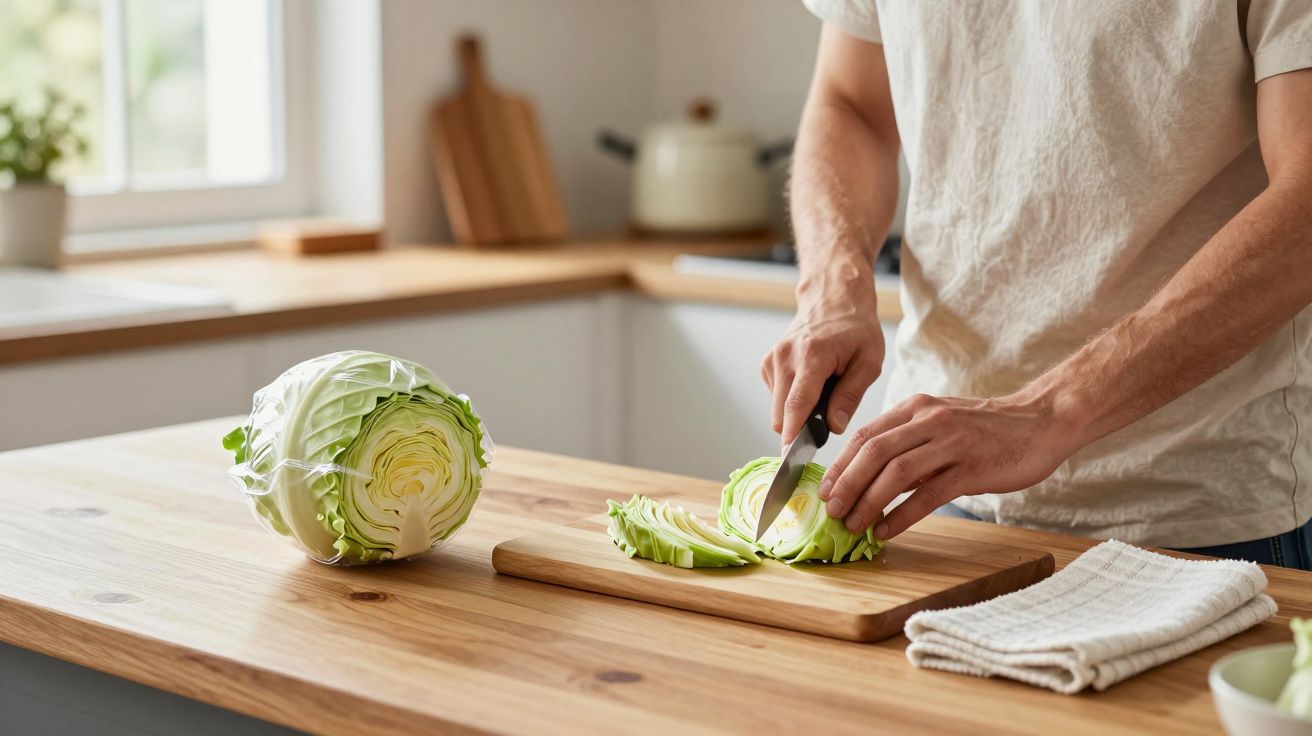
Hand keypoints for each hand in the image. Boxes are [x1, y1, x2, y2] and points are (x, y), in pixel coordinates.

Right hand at [762, 279, 883, 443]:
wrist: (833, 297)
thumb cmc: (856, 328)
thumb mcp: (868, 362)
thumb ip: (850, 396)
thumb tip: (834, 427)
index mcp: (812, 356)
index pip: (796, 405)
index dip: (793, 436)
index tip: (791, 460)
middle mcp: (785, 357)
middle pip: (782, 414)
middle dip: (800, 428)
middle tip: (828, 423)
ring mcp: (773, 359)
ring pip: (778, 409)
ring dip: (797, 413)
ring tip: (824, 395)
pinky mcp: (768, 363)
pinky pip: (776, 398)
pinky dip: (792, 400)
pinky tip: (811, 385)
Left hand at [818, 391, 1083, 538]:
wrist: (1042, 421)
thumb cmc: (988, 429)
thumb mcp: (941, 426)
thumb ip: (908, 446)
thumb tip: (870, 480)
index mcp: (917, 409)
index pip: (865, 435)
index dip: (840, 465)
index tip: (824, 490)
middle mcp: (929, 421)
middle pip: (873, 452)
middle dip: (847, 484)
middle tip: (831, 510)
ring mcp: (951, 442)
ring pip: (896, 472)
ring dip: (869, 501)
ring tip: (853, 524)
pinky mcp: (972, 467)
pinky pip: (929, 494)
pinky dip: (902, 514)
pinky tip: (887, 530)